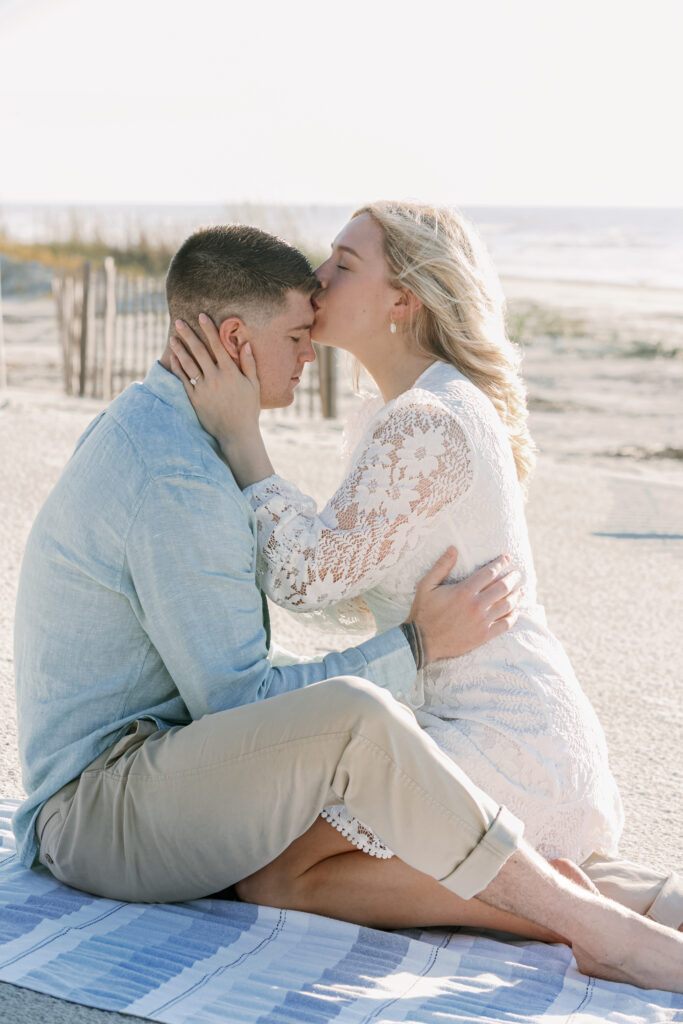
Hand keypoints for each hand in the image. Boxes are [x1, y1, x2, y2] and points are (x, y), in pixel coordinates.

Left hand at [169, 314, 260, 444]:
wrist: (236, 434)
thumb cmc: (248, 409)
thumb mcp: (254, 386)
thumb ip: (249, 364)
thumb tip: (245, 343)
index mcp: (230, 373)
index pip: (217, 345)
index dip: (208, 329)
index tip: (201, 316)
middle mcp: (215, 378)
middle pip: (199, 351)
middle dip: (188, 335)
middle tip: (179, 321)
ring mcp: (203, 389)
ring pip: (188, 364)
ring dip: (179, 349)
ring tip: (173, 338)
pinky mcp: (195, 399)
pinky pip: (184, 380)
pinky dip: (178, 368)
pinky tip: (173, 358)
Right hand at [406, 548, 521, 663]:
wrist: (423, 641)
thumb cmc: (424, 611)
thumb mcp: (426, 585)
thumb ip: (441, 566)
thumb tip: (453, 548)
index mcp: (464, 591)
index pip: (489, 573)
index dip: (500, 563)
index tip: (507, 558)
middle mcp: (476, 605)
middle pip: (502, 587)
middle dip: (512, 578)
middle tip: (517, 574)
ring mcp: (481, 621)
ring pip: (507, 605)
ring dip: (516, 596)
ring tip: (521, 591)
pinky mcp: (483, 636)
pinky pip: (505, 625)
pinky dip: (513, 617)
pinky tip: (515, 612)